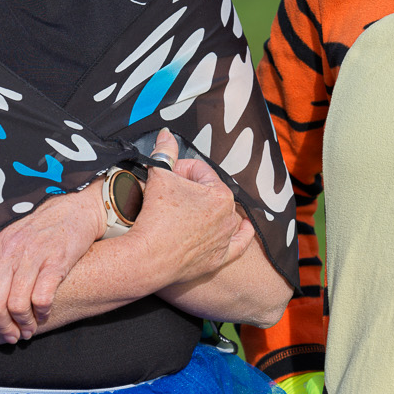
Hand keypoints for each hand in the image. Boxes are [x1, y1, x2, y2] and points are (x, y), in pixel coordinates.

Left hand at [0, 186, 103, 341]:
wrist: (73, 211)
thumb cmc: (35, 231)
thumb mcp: (4, 238)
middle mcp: (7, 249)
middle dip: (0, 327)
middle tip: (10, 335)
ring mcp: (31, 254)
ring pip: (16, 305)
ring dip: (23, 324)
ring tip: (28, 329)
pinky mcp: (56, 261)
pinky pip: (42, 299)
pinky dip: (42, 313)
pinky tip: (43, 314)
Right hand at [136, 130, 253, 288]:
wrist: (148, 258)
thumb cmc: (155, 218)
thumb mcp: (159, 176)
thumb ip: (165, 152)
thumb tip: (166, 134)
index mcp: (220, 194)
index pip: (200, 171)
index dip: (179, 170)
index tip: (166, 176)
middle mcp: (228, 217)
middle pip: (210, 192)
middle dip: (191, 189)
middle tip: (169, 194)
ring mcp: (225, 239)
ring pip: (221, 215)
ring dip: (208, 210)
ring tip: (184, 211)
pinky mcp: (219, 258)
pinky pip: (239, 243)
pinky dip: (242, 233)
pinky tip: (245, 226)